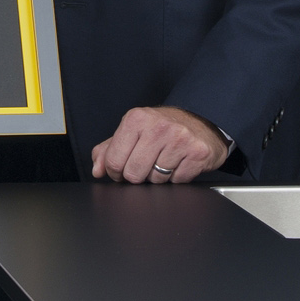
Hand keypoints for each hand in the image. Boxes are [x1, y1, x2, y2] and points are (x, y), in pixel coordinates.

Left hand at [91, 106, 228, 184]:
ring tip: (164, 160)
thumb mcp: (132, 131)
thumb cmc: (163, 129)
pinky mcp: (197, 153)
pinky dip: (176, 177)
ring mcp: (179, 139)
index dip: (115, 172)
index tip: (122, 169)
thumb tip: (97, 170)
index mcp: (136, 119)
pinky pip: (177, 181)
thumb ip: (109, 149)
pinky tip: (179, 163)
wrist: (201, 122)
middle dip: (137, 176)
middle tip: (145, 165)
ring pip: (155, 180)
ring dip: (158, 177)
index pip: (114, 161)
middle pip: (133, 174)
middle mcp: (158, 127)